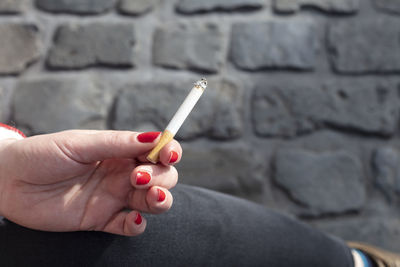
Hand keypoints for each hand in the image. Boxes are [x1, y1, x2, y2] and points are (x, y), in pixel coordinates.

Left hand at [0, 130, 180, 235]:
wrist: (9, 183)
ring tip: (149, 194)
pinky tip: (131, 219)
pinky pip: (129, 226)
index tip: (167, 153)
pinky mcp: (101, 220)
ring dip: (160, 199)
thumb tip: (155, 136)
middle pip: (163, 176)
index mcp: (120, 151)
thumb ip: (118, 143)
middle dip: (162, 176)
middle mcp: (122, 173)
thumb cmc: (42, 154)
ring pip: (153, 201)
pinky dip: (137, 225)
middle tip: (138, 175)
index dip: (169, 151)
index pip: (156, 151)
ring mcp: (114, 197)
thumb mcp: (81, 143)